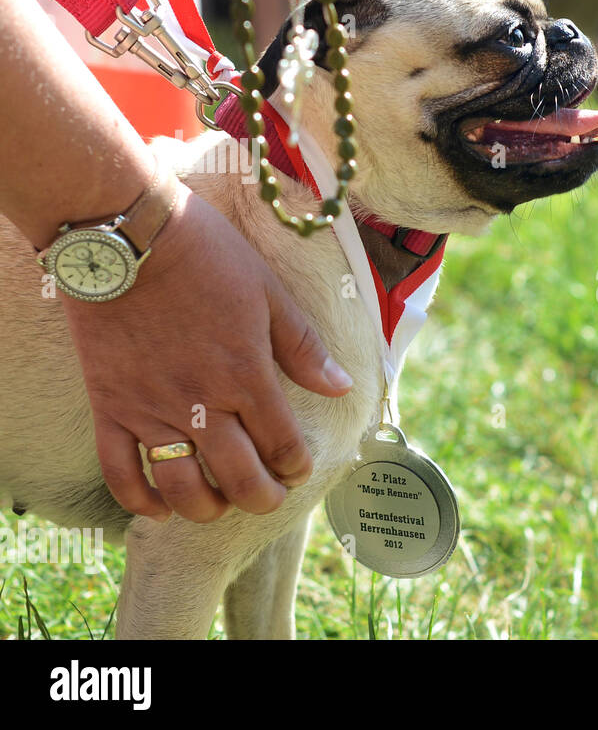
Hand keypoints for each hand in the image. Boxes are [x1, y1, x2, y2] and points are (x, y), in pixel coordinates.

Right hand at [61, 184, 352, 522]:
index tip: (298, 470)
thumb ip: (302, 347)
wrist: (124, 234)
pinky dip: (138, 499)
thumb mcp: (268, 294)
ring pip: (182, 485)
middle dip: (262, 498)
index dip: (295, 467)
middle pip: (238, 477)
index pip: (281, 444)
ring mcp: (150, 407)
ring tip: (219, 506)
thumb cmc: (205, 255)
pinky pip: (119, 470)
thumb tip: (341, 386)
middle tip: (268, 497)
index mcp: (246, 375)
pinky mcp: (110, 405)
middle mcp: (200, 401)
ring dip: (207, 508)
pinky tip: (158, 509)